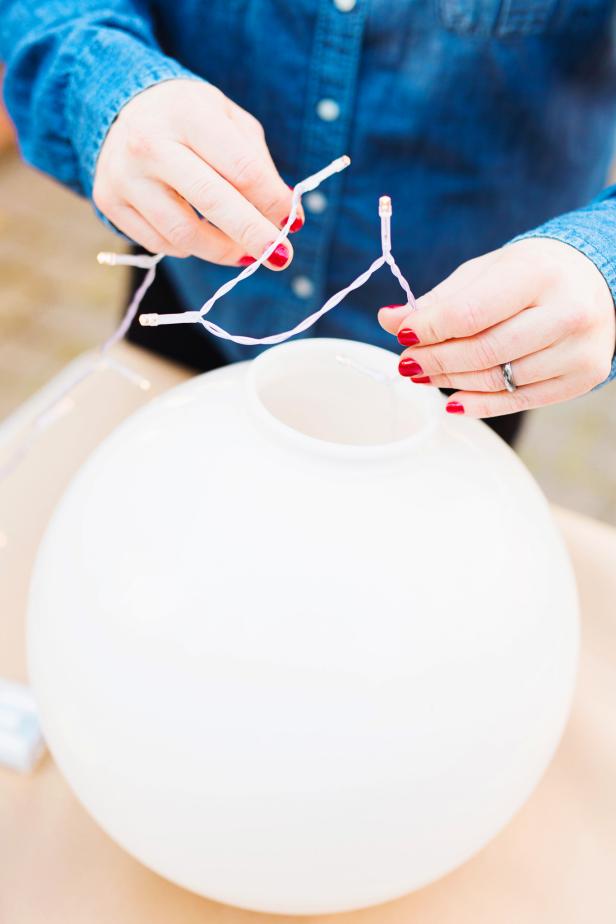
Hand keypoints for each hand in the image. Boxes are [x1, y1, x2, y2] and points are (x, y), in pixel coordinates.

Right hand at [93, 79, 302, 267]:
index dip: (273, 202)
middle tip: (280, 256)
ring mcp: (125, 176)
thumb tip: (286, 218)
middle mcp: (149, 144)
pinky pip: (161, 243)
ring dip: (224, 250)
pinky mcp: (109, 201)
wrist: (115, 104)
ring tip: (244, 251)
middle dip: (254, 235)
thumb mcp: (227, 119)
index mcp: (187, 113)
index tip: (293, 223)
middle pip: (214, 203)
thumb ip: (258, 164)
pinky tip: (202, 234)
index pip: (242, 168)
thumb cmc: (186, 116)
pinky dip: (190, 248)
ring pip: (184, 234)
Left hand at [378, 238, 615, 416]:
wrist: (597, 281)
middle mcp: (566, 313)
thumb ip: (440, 299)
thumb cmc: (533, 274)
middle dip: (435, 359)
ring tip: (425, 374)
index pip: (470, 313)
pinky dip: (479, 404)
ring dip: (451, 380)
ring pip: (497, 379)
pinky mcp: (581, 377)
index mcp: (538, 274)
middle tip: (407, 361)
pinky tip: (453, 399)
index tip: (402, 333)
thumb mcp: (486, 272)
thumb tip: (390, 319)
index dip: (428, 329)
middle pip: (482, 351)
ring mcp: (577, 350)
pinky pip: (519, 400)